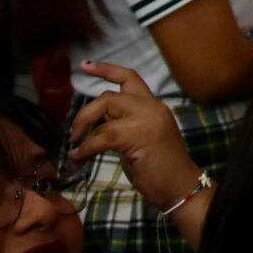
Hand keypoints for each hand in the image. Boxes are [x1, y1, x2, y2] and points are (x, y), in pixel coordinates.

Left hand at [69, 63, 204, 213]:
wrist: (180, 187)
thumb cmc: (161, 170)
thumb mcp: (140, 141)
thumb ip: (124, 127)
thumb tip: (95, 128)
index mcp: (154, 106)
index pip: (130, 78)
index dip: (106, 70)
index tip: (85, 66)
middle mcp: (152, 108)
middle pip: (110, 95)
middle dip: (85, 112)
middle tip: (72, 132)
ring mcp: (147, 120)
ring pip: (105, 109)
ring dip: (82, 128)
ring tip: (74, 146)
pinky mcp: (138, 136)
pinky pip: (102, 136)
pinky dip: (85, 148)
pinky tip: (78, 159)